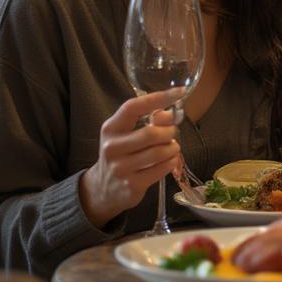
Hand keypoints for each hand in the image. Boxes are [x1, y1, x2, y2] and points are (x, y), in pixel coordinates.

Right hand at [79, 89, 183, 228]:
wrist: (103, 189)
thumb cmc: (121, 154)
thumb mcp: (126, 134)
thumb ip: (148, 120)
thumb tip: (169, 114)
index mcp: (110, 128)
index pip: (133, 107)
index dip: (157, 98)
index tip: (179, 91)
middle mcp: (112, 147)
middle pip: (152, 133)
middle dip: (169, 132)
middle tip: (171, 133)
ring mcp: (121, 168)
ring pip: (160, 152)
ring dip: (173, 148)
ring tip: (170, 148)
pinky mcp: (132, 185)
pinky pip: (162, 169)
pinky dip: (171, 162)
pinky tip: (168, 161)